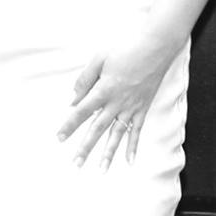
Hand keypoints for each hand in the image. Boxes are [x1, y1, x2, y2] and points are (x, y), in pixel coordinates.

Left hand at [56, 26, 180, 169]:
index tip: (59, 138)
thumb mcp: (99, 58)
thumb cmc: (126, 48)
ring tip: (101, 170)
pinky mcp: (143, 107)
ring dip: (108, 153)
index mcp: (104, 90)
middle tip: (75, 164)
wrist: (156, 46)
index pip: (81, 112)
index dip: (69, 126)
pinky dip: (133, 146)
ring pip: (117, 134)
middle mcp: (117, 103)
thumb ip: (85, 79)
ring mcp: (131, 107)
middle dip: (85, 147)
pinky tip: (129, 161)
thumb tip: (74, 99)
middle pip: (97, 129)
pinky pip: (137, 130)